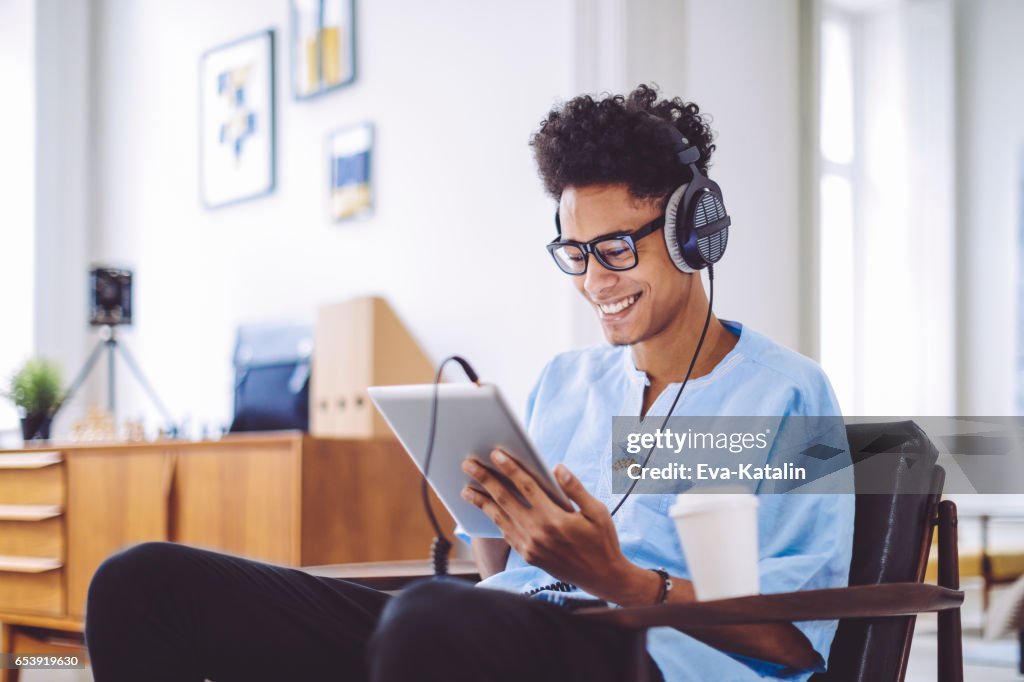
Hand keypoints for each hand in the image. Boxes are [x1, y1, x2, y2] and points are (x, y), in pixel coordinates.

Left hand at [460, 449, 658, 604]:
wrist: (602, 577)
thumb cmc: (602, 541)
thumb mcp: (597, 511)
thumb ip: (575, 488)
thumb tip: (557, 468)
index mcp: (555, 518)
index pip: (526, 486)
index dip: (509, 468)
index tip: (495, 454)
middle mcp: (538, 532)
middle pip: (505, 499)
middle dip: (485, 479)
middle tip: (468, 465)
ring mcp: (530, 546)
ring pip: (500, 518)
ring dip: (481, 501)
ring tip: (466, 489)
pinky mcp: (528, 556)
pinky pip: (506, 534)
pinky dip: (494, 520)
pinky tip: (486, 510)